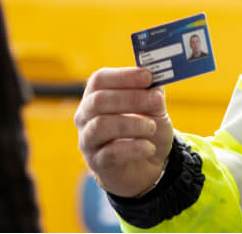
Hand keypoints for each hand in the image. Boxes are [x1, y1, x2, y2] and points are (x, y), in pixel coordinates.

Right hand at [75, 67, 173, 196]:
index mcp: (95, 94)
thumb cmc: (145, 127)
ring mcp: (88, 140)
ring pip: (101, 125)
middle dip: (131, 98)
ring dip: (132, 124)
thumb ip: (152, 92)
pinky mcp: (96, 163)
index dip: (124, 76)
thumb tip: (155, 83)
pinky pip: (111, 153)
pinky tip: (149, 147)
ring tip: (151, 127)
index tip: (148, 77)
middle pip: (98, 100)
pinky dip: (135, 148)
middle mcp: (85, 115)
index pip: (100, 79)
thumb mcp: (153, 106)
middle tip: (156, 100)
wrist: (146, 165)